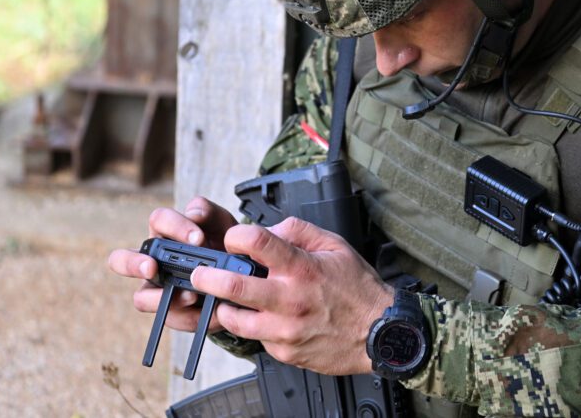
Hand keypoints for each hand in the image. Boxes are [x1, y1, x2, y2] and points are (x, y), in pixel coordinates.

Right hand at [107, 196, 238, 332]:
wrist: (241, 272)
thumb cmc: (223, 242)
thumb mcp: (221, 223)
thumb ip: (208, 212)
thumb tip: (193, 214)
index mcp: (166, 231)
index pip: (158, 220)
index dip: (174, 226)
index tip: (198, 238)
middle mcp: (154, 259)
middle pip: (120, 260)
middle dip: (132, 264)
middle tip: (152, 268)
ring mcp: (158, 288)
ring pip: (141, 298)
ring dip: (159, 299)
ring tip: (190, 296)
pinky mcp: (172, 312)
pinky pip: (171, 318)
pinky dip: (189, 316)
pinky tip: (210, 311)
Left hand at [191, 217, 393, 375]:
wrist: (379, 333)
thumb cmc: (357, 289)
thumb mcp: (335, 246)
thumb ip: (299, 231)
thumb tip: (268, 230)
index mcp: (301, 267)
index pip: (256, 242)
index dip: (236, 235)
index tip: (234, 238)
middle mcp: (290, 299)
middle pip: (232, 285)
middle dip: (207, 276)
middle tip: (201, 273)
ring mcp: (285, 329)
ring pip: (233, 318)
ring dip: (224, 306)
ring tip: (227, 298)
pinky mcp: (283, 351)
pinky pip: (254, 337)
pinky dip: (252, 325)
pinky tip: (262, 317)